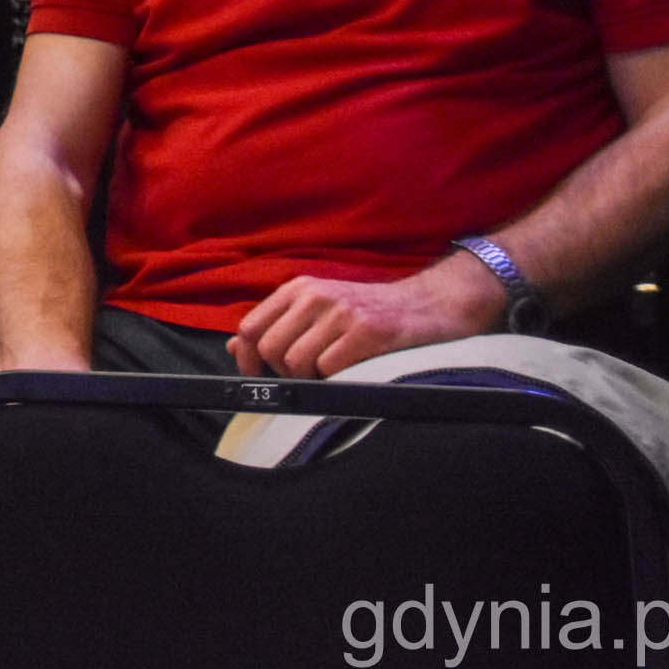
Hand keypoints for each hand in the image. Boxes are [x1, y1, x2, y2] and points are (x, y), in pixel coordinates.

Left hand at [227, 255, 507, 377]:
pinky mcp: (368, 332)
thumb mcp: (321, 310)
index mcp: (299, 289)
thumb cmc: (373, 313)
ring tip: (336, 371)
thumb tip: (235, 348)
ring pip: (297, 362)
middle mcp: (315, 296)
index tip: (260, 375)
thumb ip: (279, 326)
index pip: (250, 328)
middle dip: (285, 373)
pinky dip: (337, 380)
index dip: (250, 359)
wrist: (432, 305)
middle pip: (271, 350)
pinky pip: (330, 369)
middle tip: (311, 376)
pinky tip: (354, 371)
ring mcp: (342, 313)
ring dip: (313, 379)